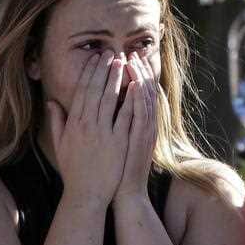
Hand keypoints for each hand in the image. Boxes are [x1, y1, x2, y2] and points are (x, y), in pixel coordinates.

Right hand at [46, 51, 130, 208]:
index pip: (82, 91)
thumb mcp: (60, 144)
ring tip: (123, 61)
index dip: (89, 73)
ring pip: (110, 99)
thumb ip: (57, 121)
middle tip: (111, 52)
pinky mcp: (118, 142)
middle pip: (96, 90)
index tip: (96, 59)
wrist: (87, 195)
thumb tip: (52, 102)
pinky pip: (126, 116)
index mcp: (74, 124)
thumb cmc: (74, 171)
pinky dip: (130, 99)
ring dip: (117, 78)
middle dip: (103, 69)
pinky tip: (136, 85)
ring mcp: (103, 133)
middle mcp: (87, 125)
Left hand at [112, 52, 157, 207]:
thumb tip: (99, 107)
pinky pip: (141, 116)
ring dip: (139, 78)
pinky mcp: (141, 140)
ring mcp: (145, 132)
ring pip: (144, 99)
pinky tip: (135, 84)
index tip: (126, 57)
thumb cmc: (116, 169)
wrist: (125, 193)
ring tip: (133, 60)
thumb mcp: (114, 142)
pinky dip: (139, 99)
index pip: (137, 93)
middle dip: (138, 70)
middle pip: (144, 91)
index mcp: (137, 124)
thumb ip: (109, 123)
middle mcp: (145, 125)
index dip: (134, 74)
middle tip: (132, 51)